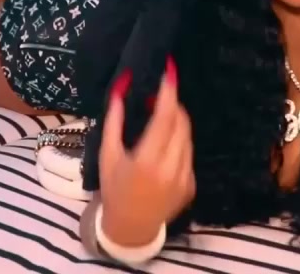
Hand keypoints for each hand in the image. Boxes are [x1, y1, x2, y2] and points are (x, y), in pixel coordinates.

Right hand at [98, 56, 194, 245]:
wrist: (130, 227)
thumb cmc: (114, 189)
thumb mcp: (108, 155)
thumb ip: (114, 120)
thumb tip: (120, 87)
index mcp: (147, 161)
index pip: (165, 118)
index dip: (169, 93)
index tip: (169, 72)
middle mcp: (170, 169)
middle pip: (181, 123)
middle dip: (172, 105)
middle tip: (157, 96)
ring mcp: (184, 177)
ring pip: (187, 137)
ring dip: (175, 123)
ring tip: (158, 120)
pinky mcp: (192, 184)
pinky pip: (188, 153)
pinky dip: (178, 143)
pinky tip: (163, 148)